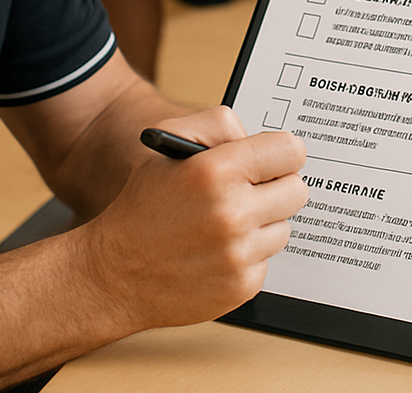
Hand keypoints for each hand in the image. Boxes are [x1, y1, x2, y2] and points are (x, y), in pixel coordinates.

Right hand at [80, 106, 306, 334]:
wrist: (115, 272)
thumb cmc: (144, 204)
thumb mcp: (168, 143)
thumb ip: (217, 125)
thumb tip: (257, 138)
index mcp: (215, 171)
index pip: (290, 151)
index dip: (281, 152)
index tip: (274, 159)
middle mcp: (231, 213)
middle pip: (296, 190)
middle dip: (276, 186)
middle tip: (249, 190)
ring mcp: (238, 254)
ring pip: (284, 226)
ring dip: (262, 223)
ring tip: (225, 222)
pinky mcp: (241, 287)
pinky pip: (267, 260)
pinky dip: (249, 254)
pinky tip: (218, 250)